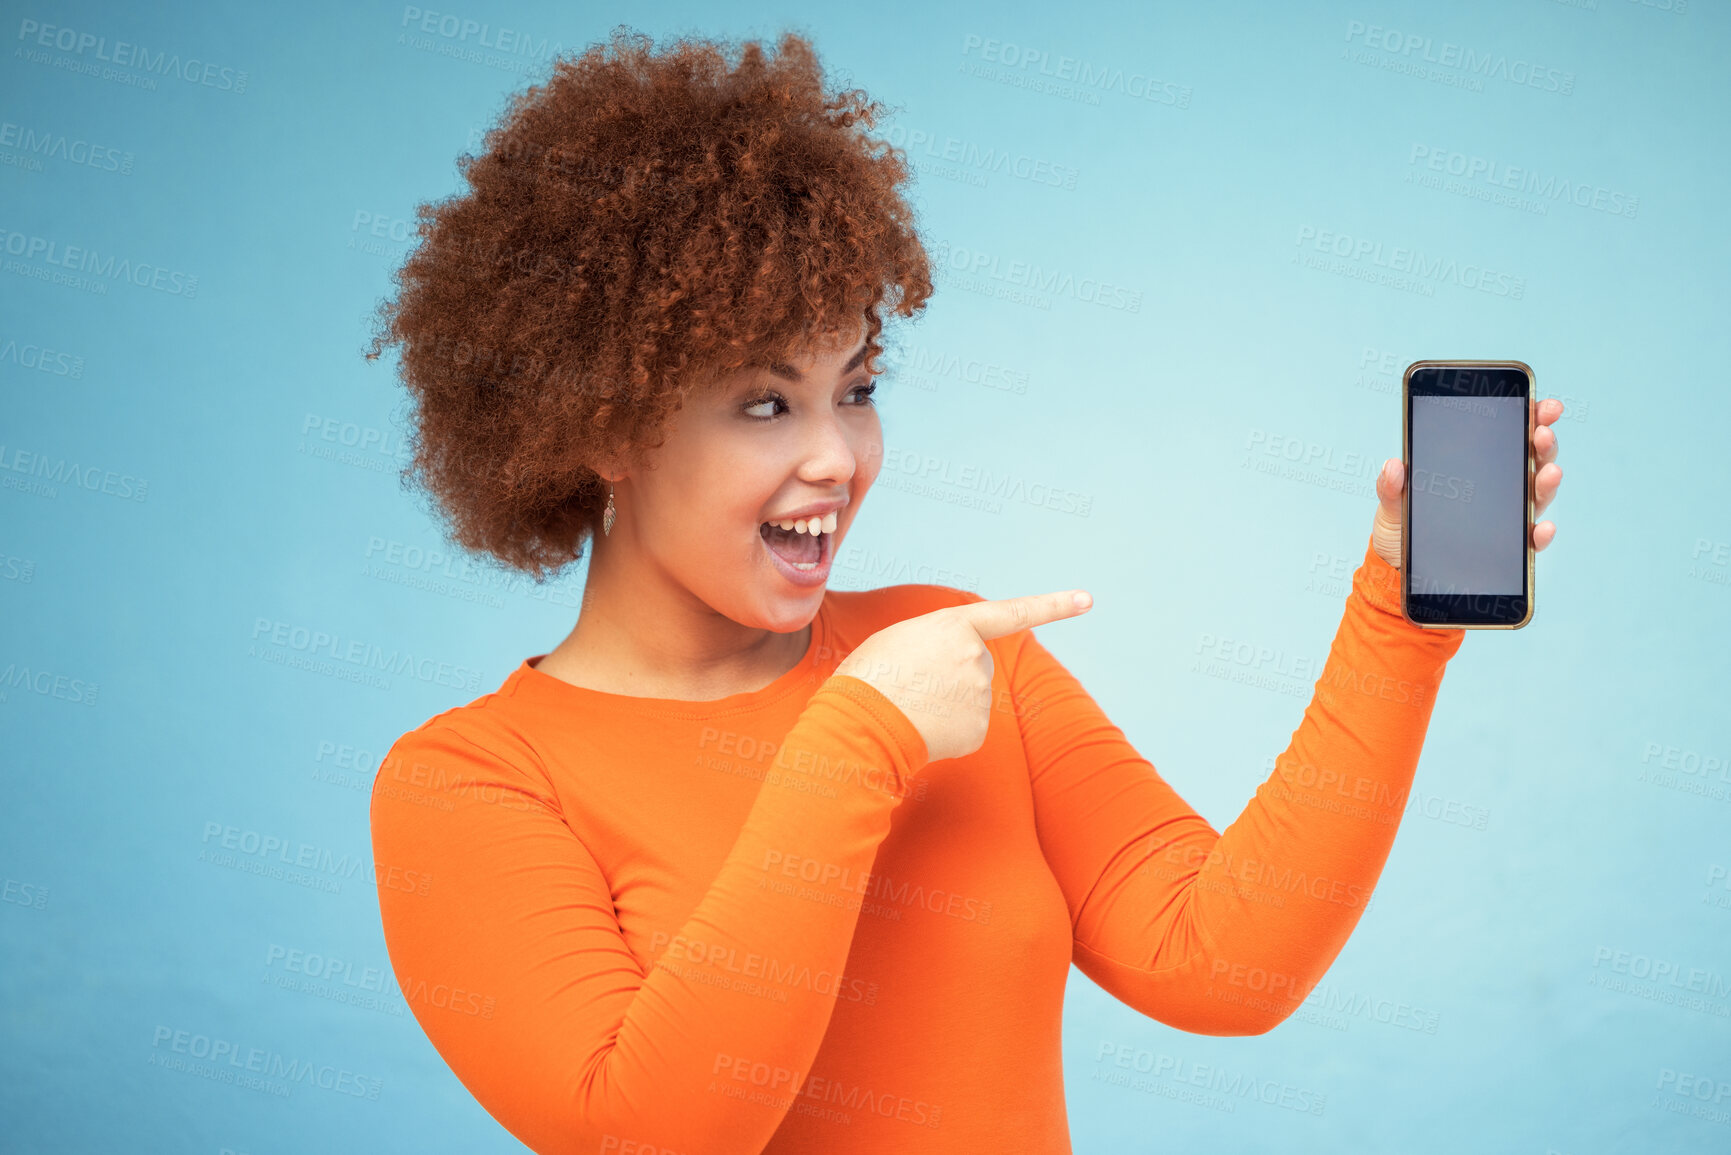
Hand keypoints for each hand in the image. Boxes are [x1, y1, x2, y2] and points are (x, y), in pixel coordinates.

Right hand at [834, 590, 1093, 762]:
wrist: (861, 724)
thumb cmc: (868, 677)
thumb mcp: (898, 640)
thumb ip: (935, 643)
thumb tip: (948, 670)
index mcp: (955, 626)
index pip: (1013, 612)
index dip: (1053, 606)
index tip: (1088, 600)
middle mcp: (977, 658)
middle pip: (974, 665)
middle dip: (950, 675)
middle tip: (910, 684)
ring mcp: (981, 695)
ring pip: (969, 698)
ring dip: (945, 704)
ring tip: (911, 706)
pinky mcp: (979, 730)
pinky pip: (967, 728)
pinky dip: (947, 732)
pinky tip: (923, 728)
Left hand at [1372, 397, 1567, 568]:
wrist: (1398, 568)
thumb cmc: (1400, 528)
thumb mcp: (1391, 503)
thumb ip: (1391, 486)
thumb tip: (1393, 465)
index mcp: (1475, 466)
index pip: (1509, 436)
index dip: (1530, 417)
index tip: (1542, 405)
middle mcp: (1499, 487)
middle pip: (1532, 459)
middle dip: (1543, 443)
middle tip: (1542, 432)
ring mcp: (1506, 516)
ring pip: (1536, 494)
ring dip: (1546, 481)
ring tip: (1549, 471)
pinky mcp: (1507, 547)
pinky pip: (1529, 540)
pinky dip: (1539, 533)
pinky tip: (1541, 526)